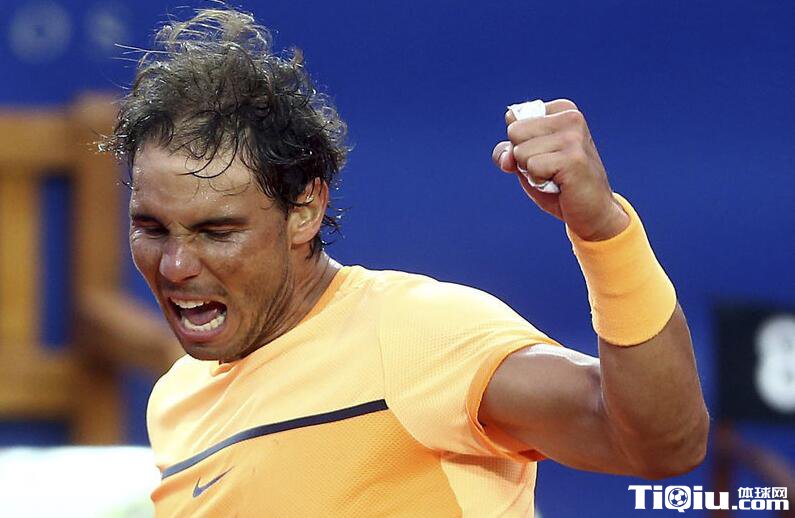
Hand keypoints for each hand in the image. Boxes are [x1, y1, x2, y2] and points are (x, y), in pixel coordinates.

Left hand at [491, 99, 628, 240]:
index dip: (518, 143)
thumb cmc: (559, 184)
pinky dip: (539, 181)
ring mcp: (574, 136)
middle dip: (523, 157)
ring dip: (532, 172)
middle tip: (549, 168)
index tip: (543, 154)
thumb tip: (506, 157)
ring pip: (520, 152)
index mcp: (562, 109)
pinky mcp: (573, 158)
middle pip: (514, 132)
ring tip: (555, 176)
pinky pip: (532, 167)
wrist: (592, 212)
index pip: (512, 118)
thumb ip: (508, 153)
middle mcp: (571, 117)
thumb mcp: (526, 163)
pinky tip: (560, 184)